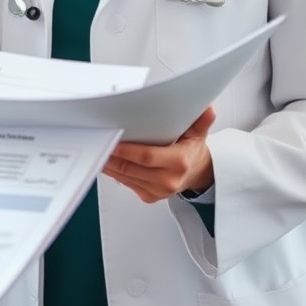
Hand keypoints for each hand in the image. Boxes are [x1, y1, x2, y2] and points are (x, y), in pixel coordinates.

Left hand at [102, 106, 216, 203]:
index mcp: (179, 162)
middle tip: (99, 144)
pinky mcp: (148, 196)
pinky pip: (126, 184)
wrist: (197, 174)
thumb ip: (201, 120)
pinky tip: (107, 162)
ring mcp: (158, 191)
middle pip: (131, 168)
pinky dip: (114, 173)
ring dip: (109, 165)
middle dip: (112, 157)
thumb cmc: (191, 151)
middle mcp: (168, 180)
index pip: (147, 157)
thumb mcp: (198, 133)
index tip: (114, 142)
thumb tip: (207, 109)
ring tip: (98, 152)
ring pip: (125, 177)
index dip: (128, 151)